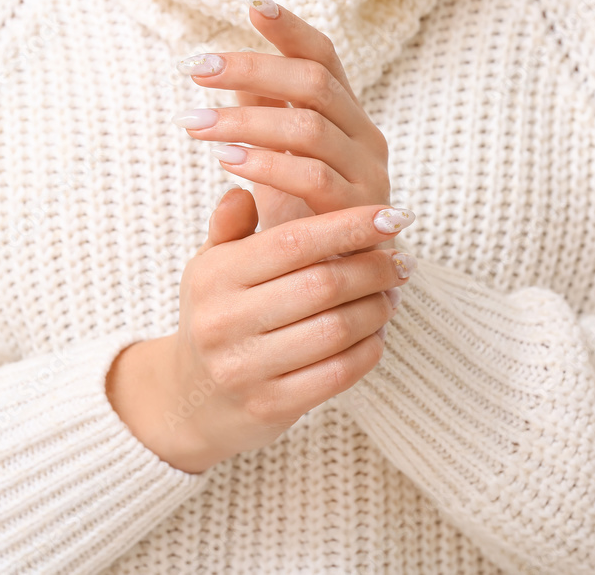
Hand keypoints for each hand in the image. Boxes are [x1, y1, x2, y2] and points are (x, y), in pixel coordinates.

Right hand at [105, 187, 416, 473]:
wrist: (192, 400)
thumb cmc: (215, 316)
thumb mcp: (210, 267)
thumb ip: (230, 226)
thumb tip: (244, 189)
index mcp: (214, 276)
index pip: (294, 241)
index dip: (349, 225)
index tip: (392, 215)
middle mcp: (224, 321)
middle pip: (323, 284)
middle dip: (375, 268)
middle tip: (403, 260)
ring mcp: (245, 367)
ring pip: (337, 329)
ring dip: (377, 309)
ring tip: (392, 294)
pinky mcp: (270, 405)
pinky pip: (338, 373)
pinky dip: (368, 349)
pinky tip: (376, 334)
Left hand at [172, 0, 393, 246]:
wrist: (340, 293)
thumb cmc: (305, 223)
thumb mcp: (279, 164)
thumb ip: (263, 120)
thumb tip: (230, 77)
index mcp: (347, 119)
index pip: (325, 58)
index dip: (292, 29)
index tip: (253, 4)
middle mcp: (365, 137)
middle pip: (314, 82)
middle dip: (251, 69)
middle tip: (196, 68)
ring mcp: (368, 174)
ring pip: (309, 126)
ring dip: (245, 120)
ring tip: (194, 123)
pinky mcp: (359, 213)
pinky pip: (312, 178)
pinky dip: (266, 163)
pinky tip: (225, 161)